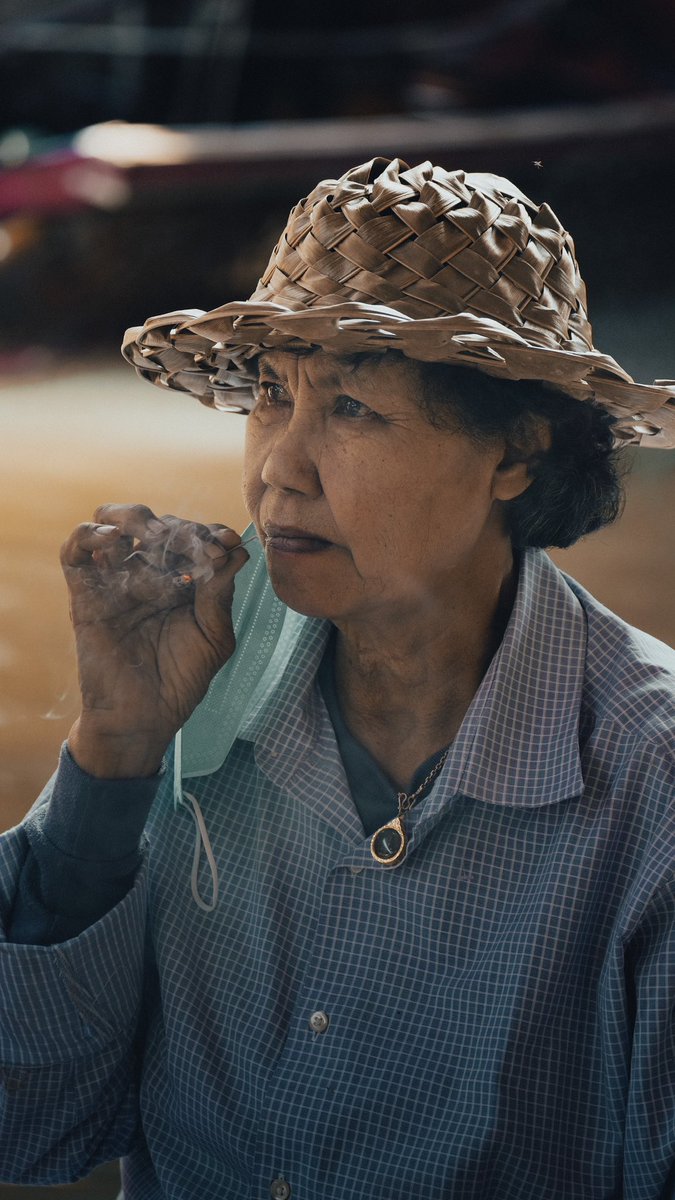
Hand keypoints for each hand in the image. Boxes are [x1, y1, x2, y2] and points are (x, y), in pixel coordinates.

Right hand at [62, 504, 249, 777]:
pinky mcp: (84, 594)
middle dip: (177, 527)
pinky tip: (115, 543)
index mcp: (182, 579)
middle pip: (155, 523)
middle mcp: (148, 574)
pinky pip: (75, 551)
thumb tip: (236, 549)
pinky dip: (91, 535)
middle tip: (193, 546)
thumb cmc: (182, 679)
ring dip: (134, 519)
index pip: (193, 536)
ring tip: (154, 539)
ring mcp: (115, 581)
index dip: (210, 532)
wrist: (144, 718)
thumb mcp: (214, 635)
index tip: (225, 544)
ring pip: (113, 523)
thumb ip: (220, 592)